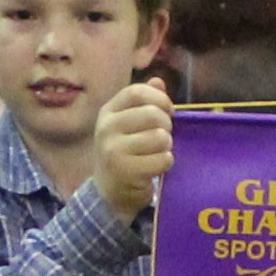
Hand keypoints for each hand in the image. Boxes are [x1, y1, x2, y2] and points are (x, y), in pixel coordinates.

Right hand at [92, 79, 173, 220]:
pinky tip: (156, 167)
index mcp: (108, 113)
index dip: (159, 98)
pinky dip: (165, 163)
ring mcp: (113, 151)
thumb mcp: (128, 125)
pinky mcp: (126, 171)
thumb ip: (143, 102)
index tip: (168, 111)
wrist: (109, 193)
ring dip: (166, 146)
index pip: (136, 92)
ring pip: (160, 137)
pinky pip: (162, 159)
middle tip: (164, 138)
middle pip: (152, 114)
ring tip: (158, 153)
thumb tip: (158, 81)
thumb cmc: (124, 154)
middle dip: (167, 126)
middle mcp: (106, 129)